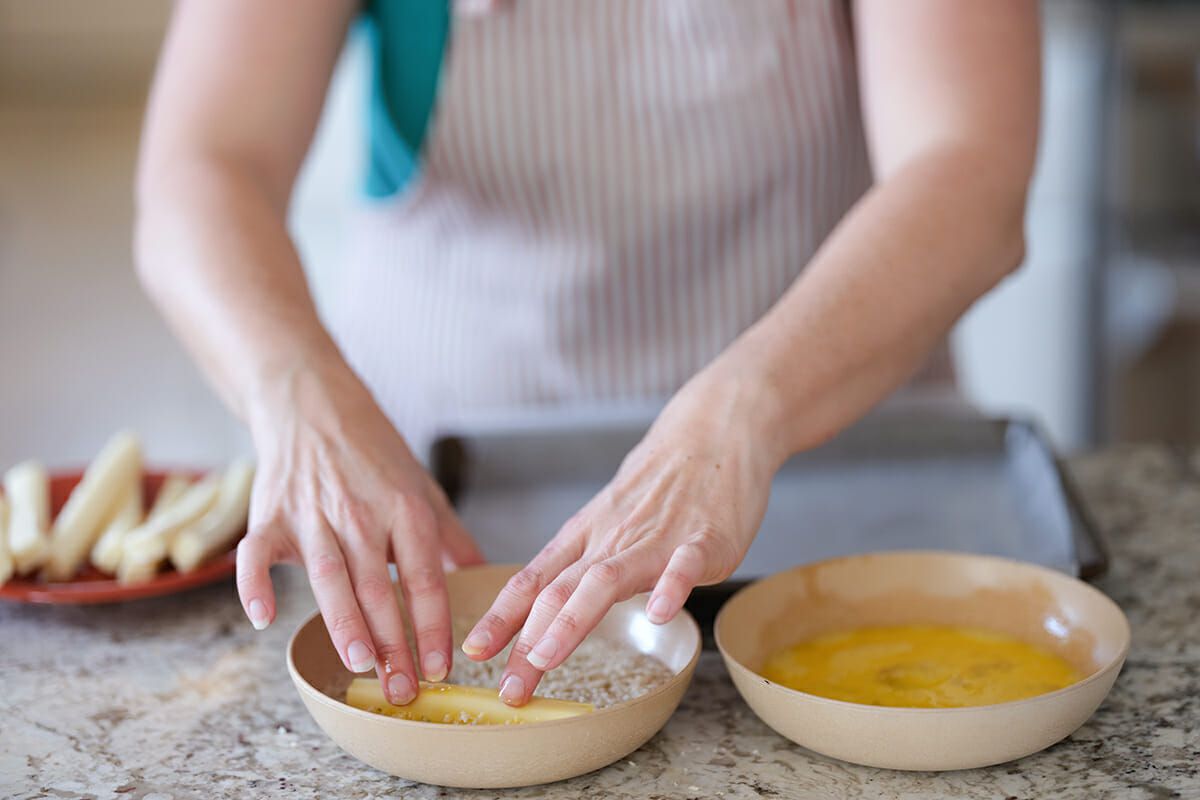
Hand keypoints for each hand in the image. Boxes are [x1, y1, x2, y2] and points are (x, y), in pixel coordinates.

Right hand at [234, 363, 483, 703]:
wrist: (312, 403)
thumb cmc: (371, 451)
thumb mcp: (422, 487)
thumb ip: (450, 537)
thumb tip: (484, 576)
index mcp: (405, 509)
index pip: (425, 578)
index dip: (434, 626)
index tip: (442, 667)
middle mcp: (361, 514)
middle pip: (380, 588)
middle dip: (394, 643)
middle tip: (403, 689)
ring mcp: (313, 515)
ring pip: (330, 577)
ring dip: (345, 622)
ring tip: (360, 664)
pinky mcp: (271, 515)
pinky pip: (257, 555)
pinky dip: (255, 586)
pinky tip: (264, 619)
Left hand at [462, 368, 784, 704]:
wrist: (715, 431)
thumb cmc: (663, 481)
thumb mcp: (608, 517)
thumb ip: (584, 561)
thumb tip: (547, 602)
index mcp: (587, 536)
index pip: (534, 580)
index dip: (503, 618)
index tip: (474, 652)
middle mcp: (612, 539)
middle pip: (559, 591)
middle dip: (528, 643)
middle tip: (510, 688)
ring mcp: (657, 539)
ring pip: (606, 579)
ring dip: (572, 620)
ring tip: (547, 657)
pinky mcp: (705, 539)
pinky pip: (684, 564)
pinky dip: (671, 587)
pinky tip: (660, 613)